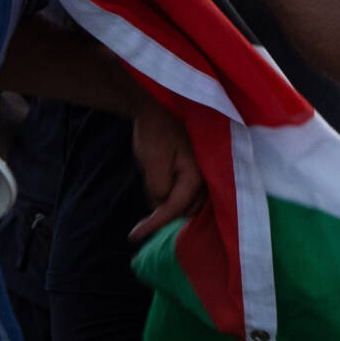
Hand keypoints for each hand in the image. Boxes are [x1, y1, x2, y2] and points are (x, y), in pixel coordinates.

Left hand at [128, 95, 204, 241]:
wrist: (158, 104)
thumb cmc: (155, 131)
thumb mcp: (152, 162)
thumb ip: (158, 189)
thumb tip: (161, 206)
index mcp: (196, 175)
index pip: (174, 209)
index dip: (154, 224)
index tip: (133, 236)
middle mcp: (206, 177)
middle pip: (184, 209)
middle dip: (164, 211)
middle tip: (143, 203)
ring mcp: (204, 174)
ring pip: (186, 202)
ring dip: (168, 201)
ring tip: (153, 178)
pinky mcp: (198, 169)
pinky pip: (186, 191)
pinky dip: (172, 192)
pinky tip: (160, 176)